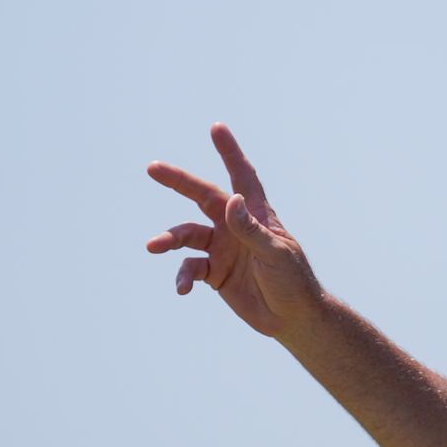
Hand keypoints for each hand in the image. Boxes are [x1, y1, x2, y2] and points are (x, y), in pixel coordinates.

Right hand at [146, 122, 321, 337]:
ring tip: (153, 246)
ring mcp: (223, 249)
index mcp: (256, 214)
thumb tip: (230, 200)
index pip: (242, 176)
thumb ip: (250, 229)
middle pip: (202, 197)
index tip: (216, 128)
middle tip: (153, 168)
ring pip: (187, 235)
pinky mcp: (214, 273)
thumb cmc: (293, 280)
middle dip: (179, 182)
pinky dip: (182, 277)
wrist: (293, 318)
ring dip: (169, 239)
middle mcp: (235, 226)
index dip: (229, 152)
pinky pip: (189, 269)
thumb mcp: (274, 253)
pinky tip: (183, 289)